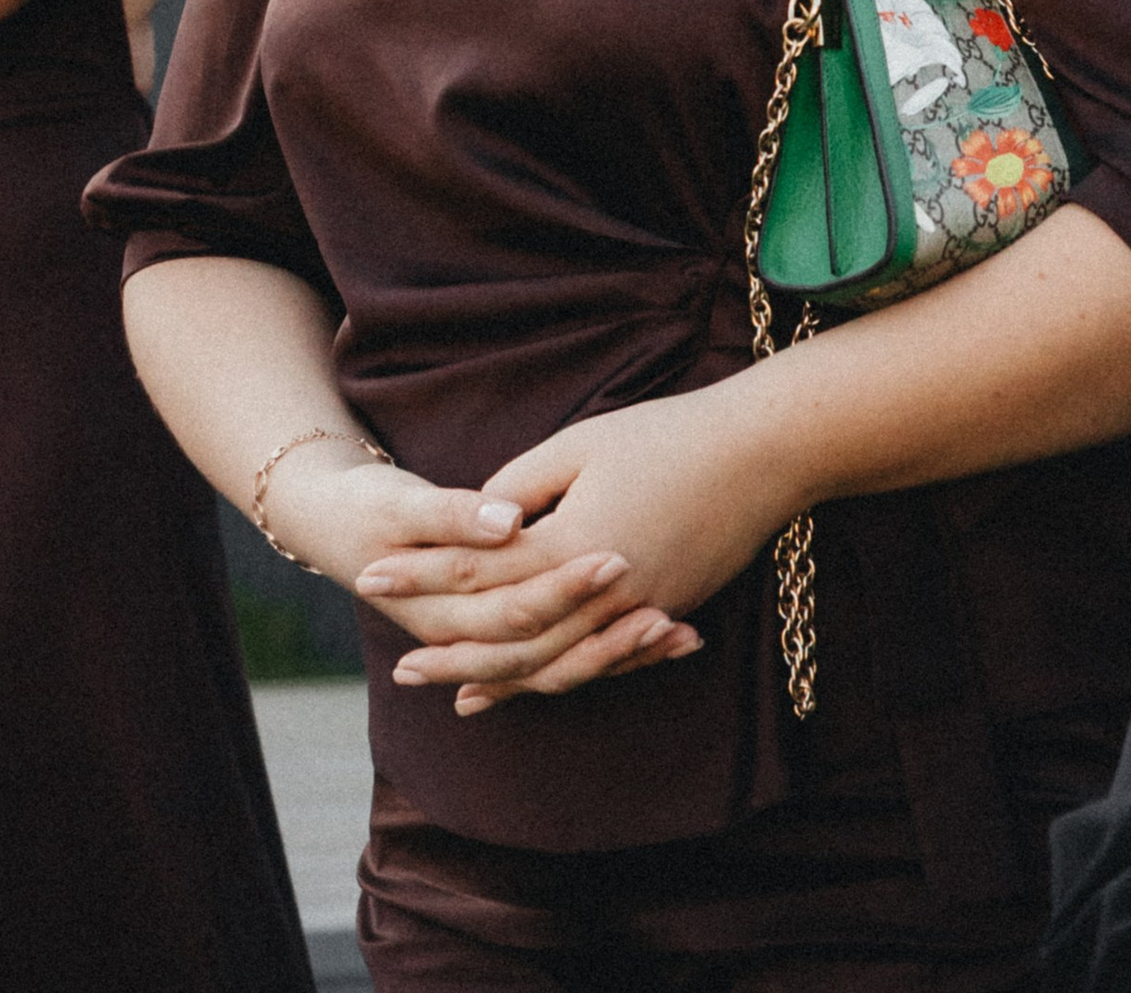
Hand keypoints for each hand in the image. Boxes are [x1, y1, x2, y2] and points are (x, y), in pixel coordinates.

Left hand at [358, 385, 785, 712]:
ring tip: (459, 694)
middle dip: (453, 652)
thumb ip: (520, 487)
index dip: (422, 573)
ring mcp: (639, 613)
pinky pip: (602, 662)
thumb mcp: (579, 446)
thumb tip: (478, 523)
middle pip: (512, 638)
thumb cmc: (663, 436)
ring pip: (558, 664)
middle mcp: (603, 596)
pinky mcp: (666, 613)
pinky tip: (541, 683)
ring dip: (505, 681)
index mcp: (571, 545)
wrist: (758, 456)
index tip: (372, 574)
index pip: (477, 571)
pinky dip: (565, 677)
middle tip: (401, 668)